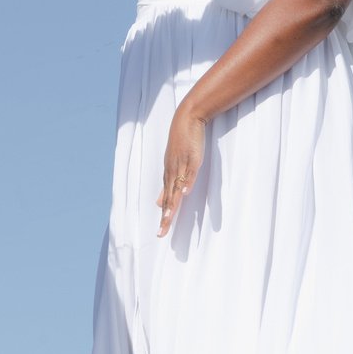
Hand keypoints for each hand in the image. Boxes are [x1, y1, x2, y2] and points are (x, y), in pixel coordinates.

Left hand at [157, 103, 205, 237]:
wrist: (186, 120)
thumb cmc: (181, 143)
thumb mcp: (173, 165)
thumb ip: (168, 185)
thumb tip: (160, 202)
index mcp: (169, 176)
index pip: (166, 201)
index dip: (164, 217)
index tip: (160, 233)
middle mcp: (172, 172)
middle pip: (169, 199)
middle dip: (166, 217)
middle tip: (161, 234)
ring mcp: (181, 166)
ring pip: (176, 188)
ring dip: (173, 204)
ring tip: (168, 218)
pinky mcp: (192, 158)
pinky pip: (189, 172)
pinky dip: (187, 182)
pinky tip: (185, 192)